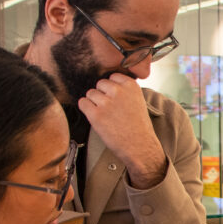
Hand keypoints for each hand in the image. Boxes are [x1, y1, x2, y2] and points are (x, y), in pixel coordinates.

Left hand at [77, 73, 166, 187]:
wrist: (139, 146)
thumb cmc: (139, 127)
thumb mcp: (138, 102)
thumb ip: (125, 91)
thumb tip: (108, 85)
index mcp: (131, 86)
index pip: (112, 77)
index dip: (112, 88)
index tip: (115, 98)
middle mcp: (118, 91)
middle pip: (100, 84)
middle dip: (102, 95)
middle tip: (109, 109)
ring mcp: (106, 103)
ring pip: (90, 93)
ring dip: (94, 103)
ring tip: (104, 115)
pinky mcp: (96, 115)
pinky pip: (82, 103)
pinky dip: (86, 109)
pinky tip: (95, 117)